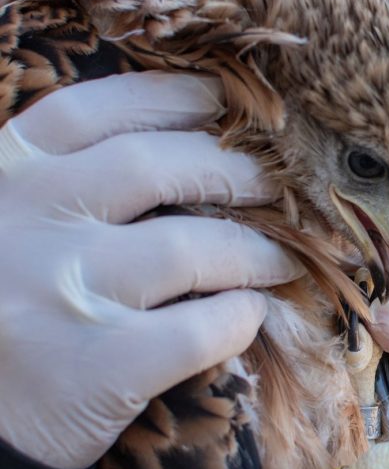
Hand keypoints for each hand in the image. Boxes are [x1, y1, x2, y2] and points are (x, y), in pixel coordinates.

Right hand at [0, 72, 304, 468]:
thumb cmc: (6, 302)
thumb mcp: (10, 220)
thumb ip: (70, 179)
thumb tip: (188, 142)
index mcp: (6, 173)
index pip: (95, 110)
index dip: (170, 98)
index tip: (221, 102)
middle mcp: (28, 220)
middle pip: (157, 168)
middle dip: (235, 171)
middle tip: (277, 187)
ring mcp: (59, 293)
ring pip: (190, 248)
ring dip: (256, 252)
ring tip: (281, 260)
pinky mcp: (90, 369)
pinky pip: (195, 331)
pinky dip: (237, 319)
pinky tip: (248, 316)